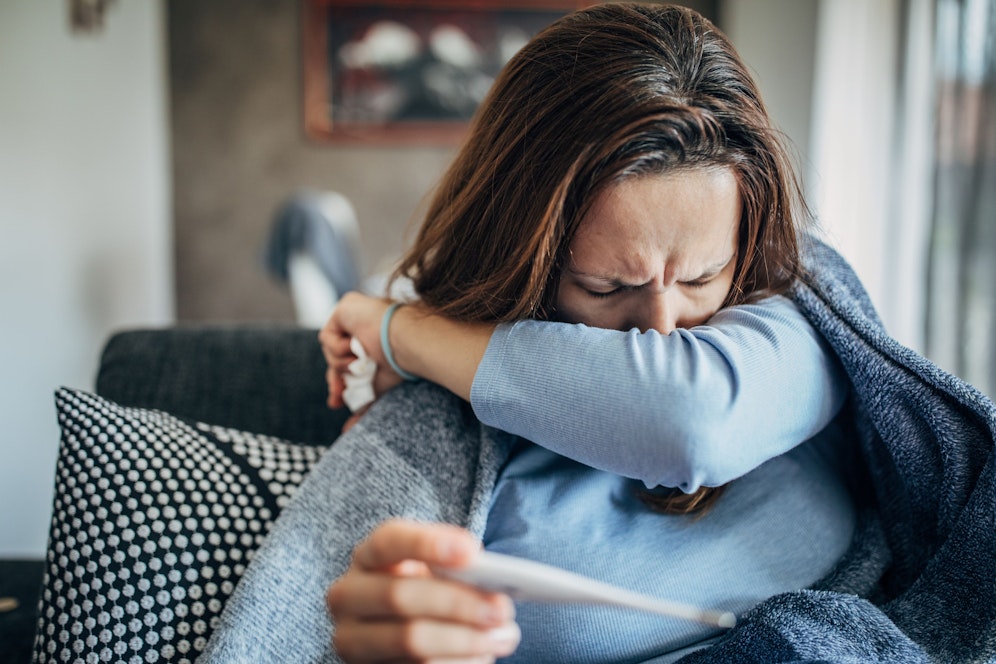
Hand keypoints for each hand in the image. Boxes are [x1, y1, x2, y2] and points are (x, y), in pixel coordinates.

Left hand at [318, 292, 403, 411]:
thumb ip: (363, 404)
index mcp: (372, 341)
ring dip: (342, 363)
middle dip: (334, 379)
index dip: (339, 382)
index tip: (337, 402)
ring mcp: (353, 315)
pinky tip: (356, 348)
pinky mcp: (345, 307)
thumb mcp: (377, 388)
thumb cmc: (400, 364)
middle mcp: (362, 325)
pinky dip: (339, 349)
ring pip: (329, 350)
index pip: (347, 362)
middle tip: (337, 397)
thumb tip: (347, 431)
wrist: (405, 343)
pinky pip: (327, 337)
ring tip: (360, 363)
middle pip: (334, 356)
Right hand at [327, 520, 519, 662]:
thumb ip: (453, 568)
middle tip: (501, 608)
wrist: (400, 634)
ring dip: (464, 640)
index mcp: (367, 557)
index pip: (388, 541)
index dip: (427, 544)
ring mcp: (351, 639)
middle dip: (457, 602)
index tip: (472, 553)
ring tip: (502, 636)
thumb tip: (489, 580)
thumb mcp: (434, 573)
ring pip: (410, 640)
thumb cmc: (427, 592)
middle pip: (399, 595)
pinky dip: (457, 663)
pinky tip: (482, 657)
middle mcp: (348, 596)